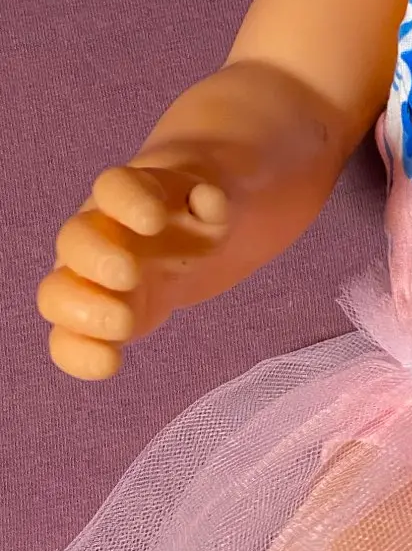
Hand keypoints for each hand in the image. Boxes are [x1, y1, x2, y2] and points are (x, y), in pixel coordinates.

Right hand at [39, 164, 230, 380]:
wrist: (188, 243)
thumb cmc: (196, 218)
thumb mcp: (215, 207)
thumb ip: (214, 204)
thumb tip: (210, 201)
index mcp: (129, 196)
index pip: (115, 187)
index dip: (128, 201)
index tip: (155, 220)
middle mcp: (98, 234)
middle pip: (75, 239)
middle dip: (97, 258)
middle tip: (131, 275)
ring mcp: (89, 279)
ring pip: (57, 292)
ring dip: (83, 310)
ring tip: (125, 324)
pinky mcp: (94, 320)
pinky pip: (67, 339)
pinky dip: (79, 354)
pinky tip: (109, 363)